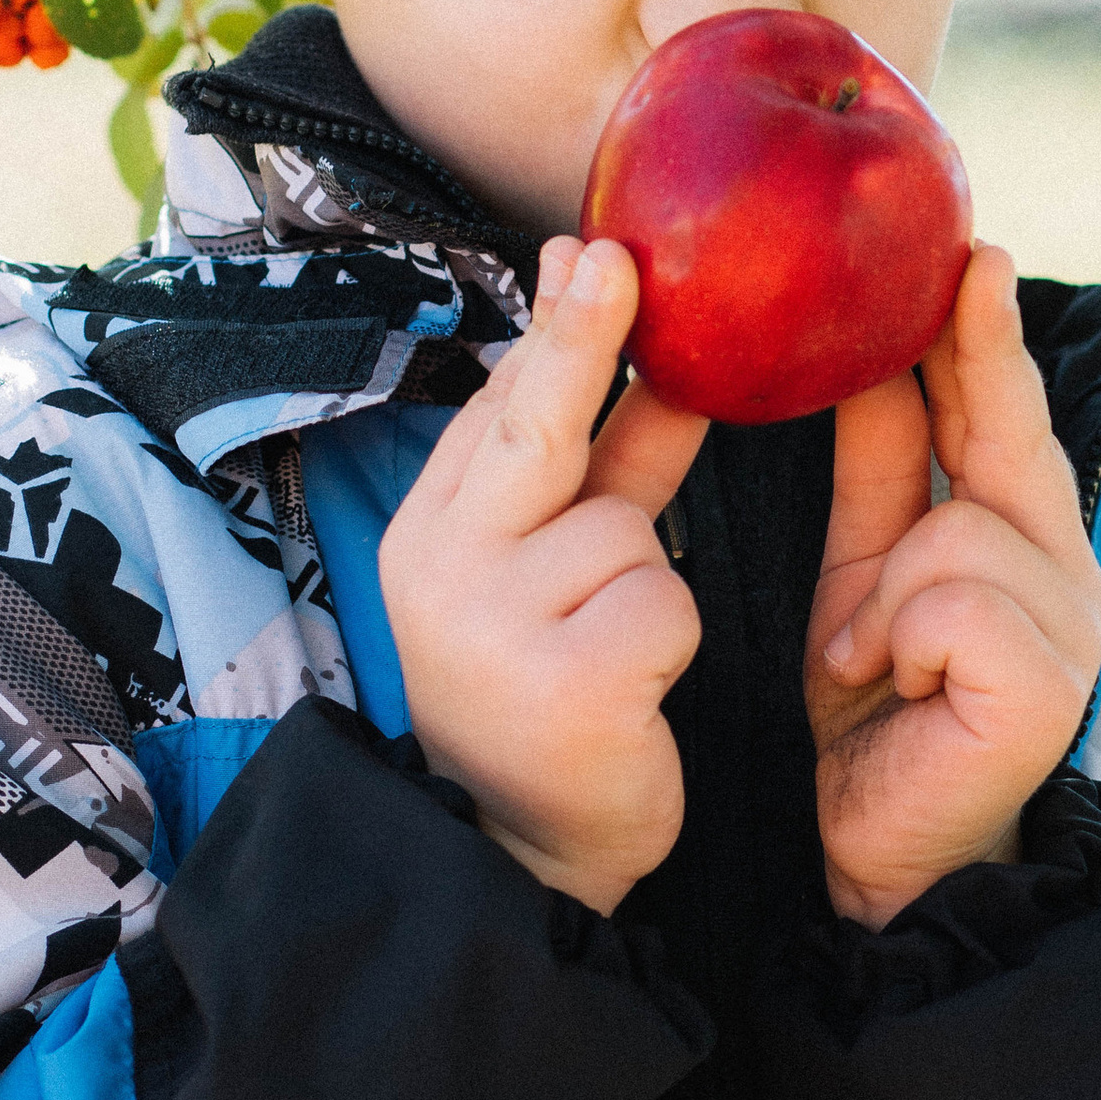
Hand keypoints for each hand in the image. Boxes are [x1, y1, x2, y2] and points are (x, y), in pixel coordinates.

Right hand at [380, 234, 708, 913]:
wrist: (522, 853)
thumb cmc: (550, 685)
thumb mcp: (557, 563)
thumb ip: (598, 454)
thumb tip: (611, 309)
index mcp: (431, 530)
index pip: (504, 409)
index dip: (559, 328)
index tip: (587, 246)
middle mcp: (441, 568)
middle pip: (534, 428)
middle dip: (579, 337)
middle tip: (613, 259)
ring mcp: (492, 626)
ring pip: (632, 534)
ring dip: (649, 585)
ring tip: (605, 655)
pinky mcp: (563, 685)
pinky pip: (663, 605)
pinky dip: (669, 642)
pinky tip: (626, 695)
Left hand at [803, 244, 1100, 930]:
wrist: (868, 853)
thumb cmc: (872, 710)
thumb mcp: (862, 567)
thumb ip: (877, 466)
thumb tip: (862, 350)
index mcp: (1019, 533)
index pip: (1000, 411)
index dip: (983, 331)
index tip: (970, 245)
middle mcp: (1064, 565)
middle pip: (1011, 433)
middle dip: (980, 348)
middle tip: (970, 258)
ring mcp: (1070, 628)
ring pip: (958, 526)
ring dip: (885, 592)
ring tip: (867, 659)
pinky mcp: (1048, 688)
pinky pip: (951, 605)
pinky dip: (897, 639)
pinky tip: (891, 687)